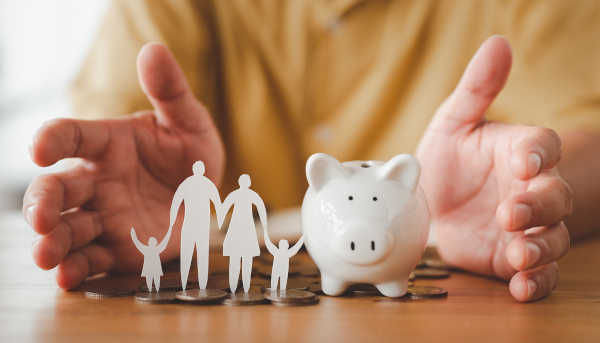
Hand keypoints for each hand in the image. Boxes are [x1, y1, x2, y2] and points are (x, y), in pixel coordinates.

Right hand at [23, 43, 224, 288]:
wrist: (204, 195)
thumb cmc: (189, 153)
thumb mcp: (188, 121)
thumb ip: (171, 92)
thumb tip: (154, 50)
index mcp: (107, 144)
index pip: (71, 136)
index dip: (52, 139)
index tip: (40, 147)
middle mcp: (96, 181)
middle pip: (57, 189)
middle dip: (43, 203)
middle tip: (40, 216)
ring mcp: (103, 217)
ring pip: (67, 229)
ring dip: (53, 241)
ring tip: (48, 255)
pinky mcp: (116, 248)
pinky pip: (92, 260)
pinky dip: (78, 269)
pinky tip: (69, 276)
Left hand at [416, 36, 571, 301]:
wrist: (431, 205)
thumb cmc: (446, 159)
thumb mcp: (453, 123)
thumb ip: (476, 89)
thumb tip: (497, 43)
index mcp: (520, 151)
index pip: (543, 145)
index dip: (540, 152)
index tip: (526, 159)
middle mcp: (531, 188)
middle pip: (554, 195)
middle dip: (538, 204)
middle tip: (511, 212)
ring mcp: (527, 226)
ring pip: (552, 237)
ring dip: (540, 247)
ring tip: (519, 254)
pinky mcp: (514, 257)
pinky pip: (537, 272)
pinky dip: (535, 282)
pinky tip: (522, 288)